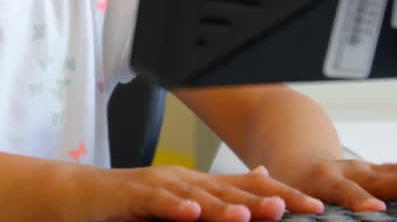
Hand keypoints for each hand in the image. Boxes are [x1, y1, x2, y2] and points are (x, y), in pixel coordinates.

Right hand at [61, 163, 326, 221]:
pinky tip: (189, 214)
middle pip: (233, 189)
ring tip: (250, 215)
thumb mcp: (182, 200)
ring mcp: (159, 186)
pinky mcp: (132, 197)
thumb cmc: (131, 203)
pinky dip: (173, 207)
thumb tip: (261, 180)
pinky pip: (156, 202)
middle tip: (300, 207)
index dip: (284, 194)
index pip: (251, 187)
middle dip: (268, 198)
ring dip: (225, 205)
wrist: (79, 194)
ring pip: (198, 196)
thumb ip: (220, 193)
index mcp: (202, 184)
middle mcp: (186, 180)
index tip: (317, 207)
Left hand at [278, 145, 396, 212]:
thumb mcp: (291, 202)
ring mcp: (365, 171)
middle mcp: (348, 172)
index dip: (358, 199)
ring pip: (396, 173)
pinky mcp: (377, 171)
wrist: (297, 164)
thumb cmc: (294, 191)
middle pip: (378, 178)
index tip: (375, 208)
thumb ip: (301, 211)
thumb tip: (295, 220)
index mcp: (323, 181)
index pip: (344, 192)